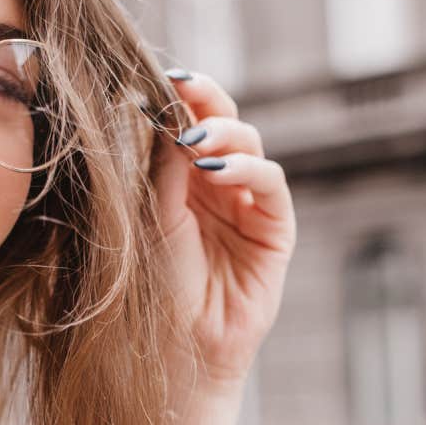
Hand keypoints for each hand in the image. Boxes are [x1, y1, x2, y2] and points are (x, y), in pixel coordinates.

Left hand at [149, 70, 294, 394]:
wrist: (178, 348)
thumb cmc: (155, 288)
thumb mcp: (150, 216)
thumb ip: (161, 166)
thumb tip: (165, 112)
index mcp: (179, 177)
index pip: (187, 120)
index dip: (180, 95)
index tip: (162, 76)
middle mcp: (216, 184)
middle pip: (223, 121)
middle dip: (208, 99)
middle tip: (187, 88)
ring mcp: (248, 204)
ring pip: (250, 144)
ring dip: (225, 133)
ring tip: (197, 140)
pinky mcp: (275, 229)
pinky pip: (271, 184)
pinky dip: (249, 169)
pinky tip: (220, 171)